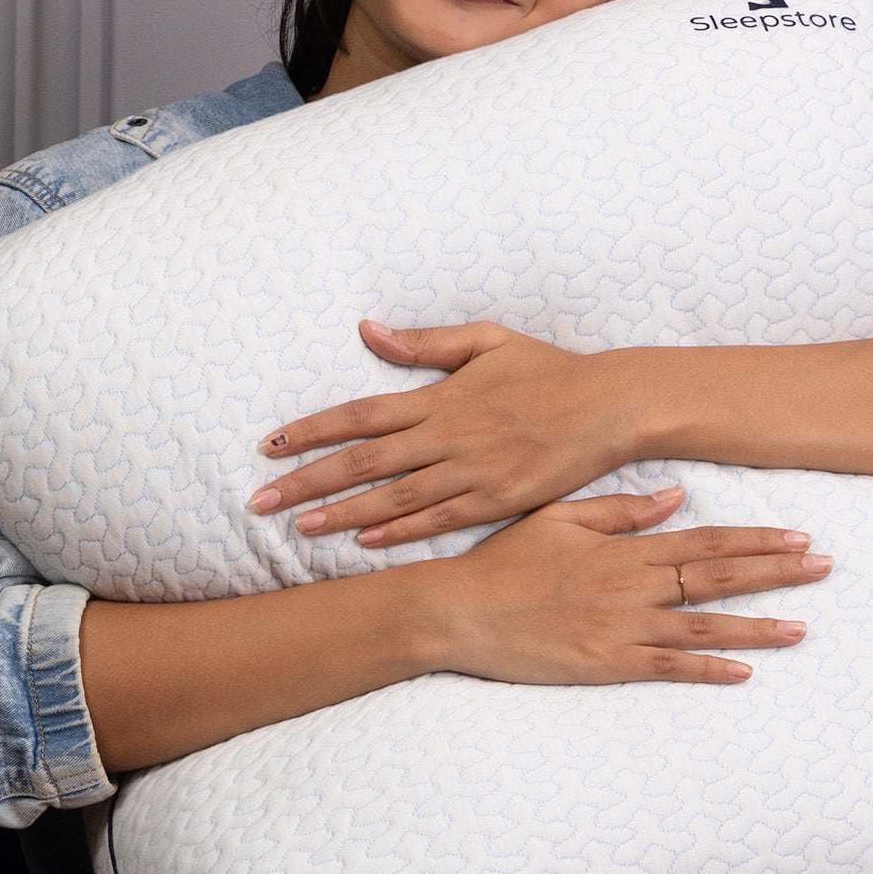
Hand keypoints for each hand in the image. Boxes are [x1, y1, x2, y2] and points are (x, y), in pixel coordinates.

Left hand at [248, 319, 645, 546]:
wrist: (611, 406)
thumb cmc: (548, 369)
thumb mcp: (486, 340)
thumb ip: (424, 343)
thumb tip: (366, 330)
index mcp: (440, 397)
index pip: (359, 415)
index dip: (311, 431)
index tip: (271, 446)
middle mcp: (449, 437)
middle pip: (363, 462)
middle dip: (307, 482)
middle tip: (261, 500)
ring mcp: (473, 473)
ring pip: (393, 498)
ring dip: (343, 514)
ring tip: (300, 526)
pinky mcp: (498, 502)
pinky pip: (439, 521)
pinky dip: (400, 533)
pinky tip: (365, 543)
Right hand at [419, 485, 832, 685]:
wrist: (459, 612)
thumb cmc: (503, 563)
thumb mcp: (558, 517)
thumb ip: (620, 510)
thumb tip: (675, 496)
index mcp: (625, 549)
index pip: (707, 540)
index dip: (757, 539)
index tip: (798, 537)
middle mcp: (633, 586)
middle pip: (719, 577)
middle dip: (776, 573)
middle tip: (824, 568)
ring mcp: (623, 628)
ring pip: (706, 627)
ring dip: (759, 626)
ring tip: (803, 627)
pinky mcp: (608, 665)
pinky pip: (670, 669)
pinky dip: (710, 671)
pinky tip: (745, 673)